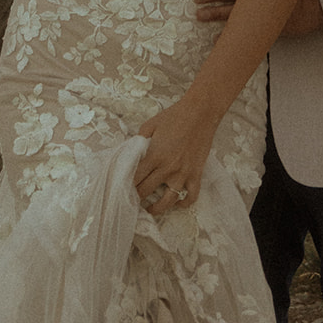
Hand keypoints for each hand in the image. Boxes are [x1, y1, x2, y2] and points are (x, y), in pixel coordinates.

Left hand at [133, 97, 217, 215]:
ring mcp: (183, 174)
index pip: (135, 177)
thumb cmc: (174, 116)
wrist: (200, 112)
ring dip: (156, 208)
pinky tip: (176, 203)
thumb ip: (139, 140)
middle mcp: (168, 168)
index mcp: (155, 155)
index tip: (121, 188)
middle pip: (146, 190)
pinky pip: (191, 197)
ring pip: (167, 201)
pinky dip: (183, 203)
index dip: (126, 184)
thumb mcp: (151, 124)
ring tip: (149, 209)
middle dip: (136, 197)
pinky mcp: (196, 175)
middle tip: (130, 200)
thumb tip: (130, 152)